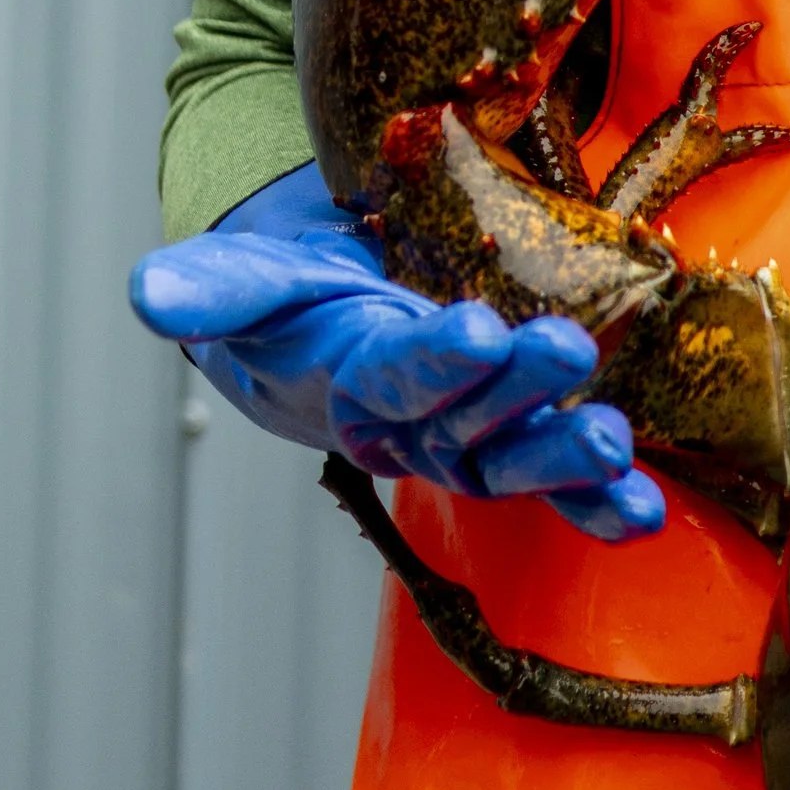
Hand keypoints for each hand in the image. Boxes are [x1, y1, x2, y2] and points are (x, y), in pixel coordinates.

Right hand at [129, 162, 664, 537]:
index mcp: (350, 379)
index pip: (393, 375)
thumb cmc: (296, 297)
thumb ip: (212, 287)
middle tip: (568, 354)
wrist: (326, 328)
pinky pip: (560, 488)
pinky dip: (601, 506)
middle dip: (520, 395)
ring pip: (516, 462)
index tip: (476, 330)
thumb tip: (146, 293)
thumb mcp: (252, 278)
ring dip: (568, 460)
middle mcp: (413, 427)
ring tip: (613, 442)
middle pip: (467, 422)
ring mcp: (469, 443)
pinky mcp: (516, 444)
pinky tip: (643, 511)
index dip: (434, 360)